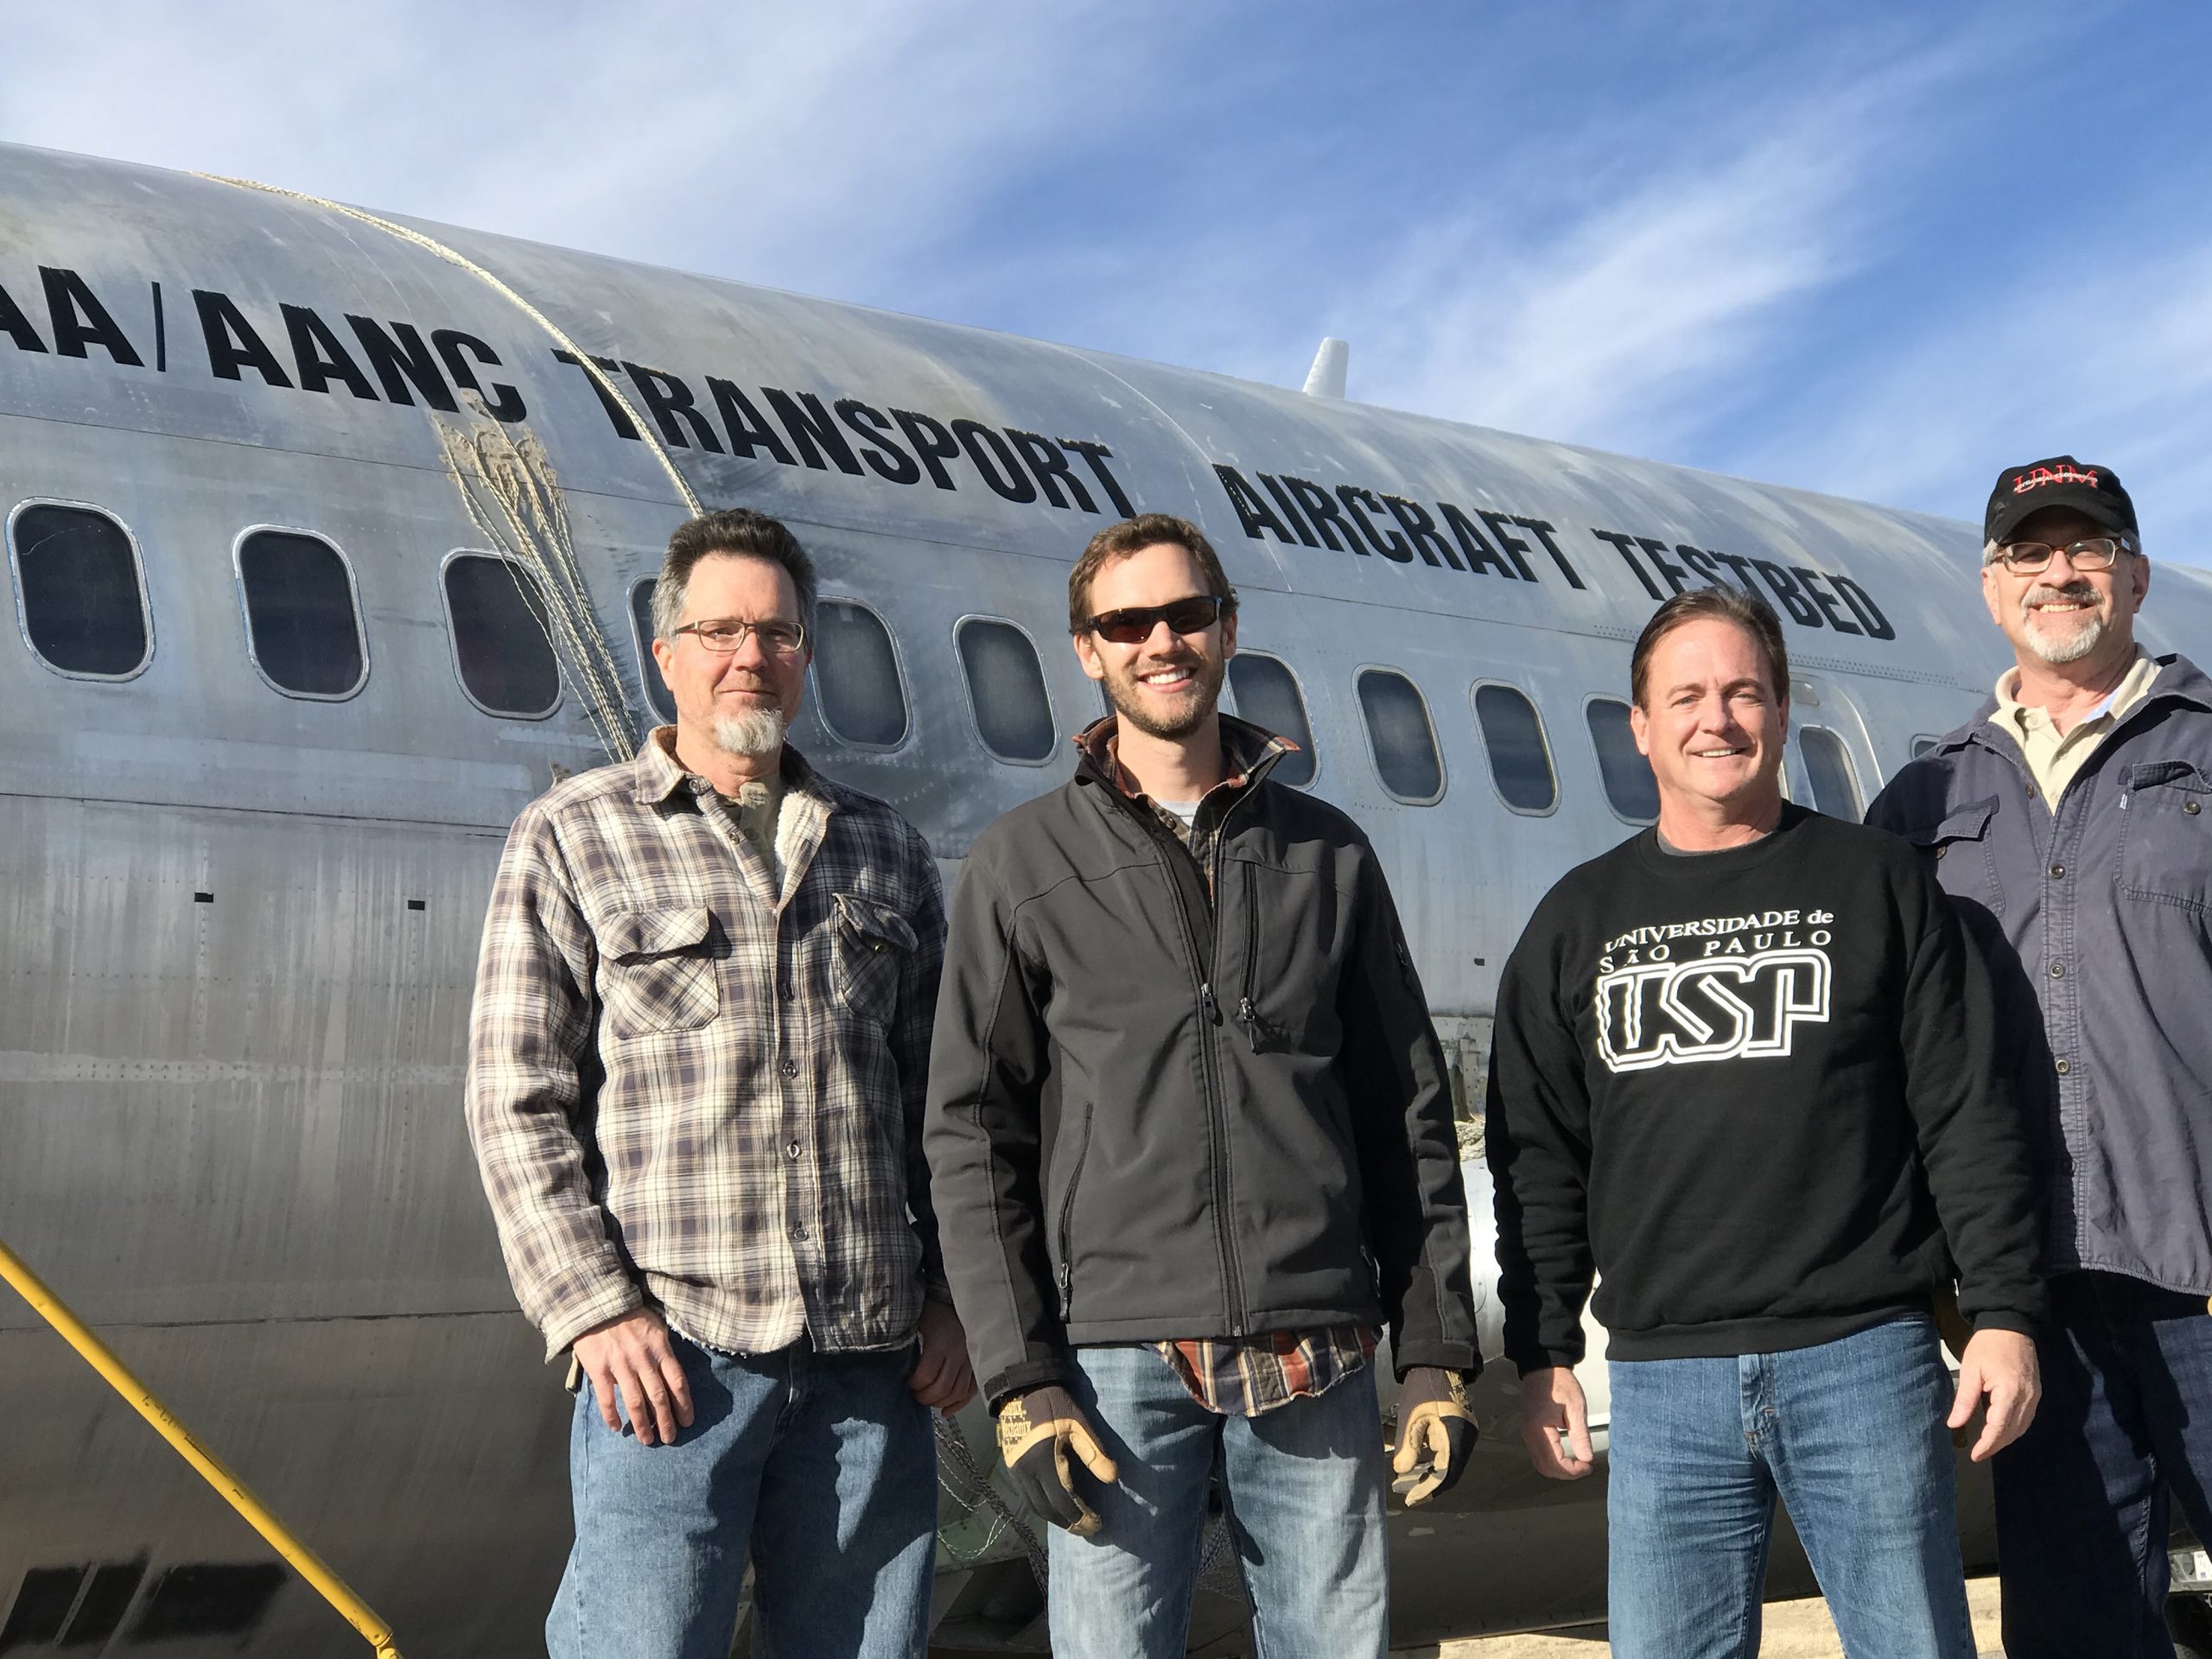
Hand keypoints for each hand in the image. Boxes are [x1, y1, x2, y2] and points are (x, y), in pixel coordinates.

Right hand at [572, 1307, 693, 1446]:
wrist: (596, 1303)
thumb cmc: (629, 1315)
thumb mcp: (656, 1327)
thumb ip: (664, 1350)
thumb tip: (673, 1375)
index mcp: (660, 1348)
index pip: (677, 1381)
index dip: (684, 1404)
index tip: (688, 1421)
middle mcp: (643, 1359)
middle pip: (659, 1396)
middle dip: (666, 1421)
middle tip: (670, 1438)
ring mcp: (620, 1364)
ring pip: (635, 1402)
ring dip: (643, 1424)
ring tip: (647, 1440)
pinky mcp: (599, 1368)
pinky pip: (607, 1398)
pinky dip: (612, 1416)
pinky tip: (617, 1428)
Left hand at [909, 1298, 976, 1414]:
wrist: (958, 1299)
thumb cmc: (933, 1309)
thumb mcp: (915, 1318)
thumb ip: (903, 1337)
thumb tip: (887, 1358)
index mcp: (941, 1341)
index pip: (927, 1375)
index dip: (914, 1384)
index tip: (906, 1383)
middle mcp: (958, 1352)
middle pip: (943, 1387)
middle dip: (925, 1397)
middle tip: (914, 1394)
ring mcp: (970, 1359)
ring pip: (957, 1392)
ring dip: (940, 1402)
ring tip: (926, 1399)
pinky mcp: (976, 1364)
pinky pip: (971, 1390)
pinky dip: (959, 1404)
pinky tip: (945, 1411)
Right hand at [995, 1384, 1118, 1535]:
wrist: (1021, 1389)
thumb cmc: (1054, 1405)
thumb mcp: (1078, 1424)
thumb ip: (1095, 1452)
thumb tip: (1113, 1479)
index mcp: (1044, 1462)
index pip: (1064, 1501)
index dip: (1081, 1516)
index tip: (1097, 1524)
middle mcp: (1026, 1472)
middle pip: (1048, 1510)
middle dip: (1069, 1523)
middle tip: (1088, 1530)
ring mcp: (1015, 1472)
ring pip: (1035, 1507)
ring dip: (1055, 1519)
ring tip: (1074, 1523)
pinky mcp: (1011, 1468)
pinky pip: (1027, 1497)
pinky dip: (1042, 1508)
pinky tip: (1055, 1508)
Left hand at [1390, 1365, 1477, 1505]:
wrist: (1436, 1363)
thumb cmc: (1422, 1388)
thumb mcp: (1411, 1417)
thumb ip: (1408, 1447)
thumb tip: (1401, 1472)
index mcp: (1456, 1437)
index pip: (1445, 1475)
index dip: (1428, 1490)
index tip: (1410, 1499)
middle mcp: (1466, 1439)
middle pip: (1449, 1473)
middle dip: (1428, 1485)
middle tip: (1406, 1493)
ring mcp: (1465, 1434)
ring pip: (1449, 1464)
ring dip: (1430, 1474)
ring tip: (1408, 1481)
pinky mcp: (1460, 1429)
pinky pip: (1449, 1453)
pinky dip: (1434, 1462)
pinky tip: (1417, 1465)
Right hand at [1518, 1366, 1594, 1479]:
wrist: (1543, 1368)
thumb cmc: (1559, 1383)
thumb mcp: (1576, 1408)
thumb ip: (1581, 1436)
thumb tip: (1586, 1458)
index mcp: (1540, 1430)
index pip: (1556, 1463)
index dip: (1574, 1471)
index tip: (1588, 1466)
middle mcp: (1530, 1435)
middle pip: (1545, 1468)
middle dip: (1566, 1474)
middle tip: (1584, 1467)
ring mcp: (1528, 1433)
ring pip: (1541, 1463)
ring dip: (1559, 1469)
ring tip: (1577, 1463)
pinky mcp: (1530, 1430)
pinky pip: (1539, 1454)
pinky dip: (1553, 1461)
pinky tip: (1566, 1455)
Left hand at [1949, 1328, 2039, 1461]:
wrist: (2011, 1326)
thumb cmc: (1988, 1346)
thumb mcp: (1970, 1370)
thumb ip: (1964, 1400)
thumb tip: (1954, 1425)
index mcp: (2010, 1392)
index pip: (1999, 1427)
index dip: (1988, 1444)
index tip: (1975, 1455)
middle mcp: (2028, 1398)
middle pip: (2013, 1431)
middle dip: (1996, 1445)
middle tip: (1978, 1453)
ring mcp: (2035, 1396)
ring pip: (2022, 1427)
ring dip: (2006, 1438)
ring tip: (1988, 1445)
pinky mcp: (2036, 1393)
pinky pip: (2027, 1418)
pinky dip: (2014, 1428)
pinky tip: (2002, 1430)